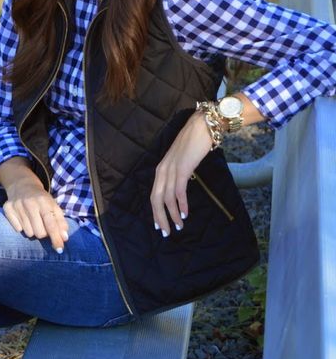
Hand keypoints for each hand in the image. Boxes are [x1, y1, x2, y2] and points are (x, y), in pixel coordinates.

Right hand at [0, 158, 68, 252]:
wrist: (22, 185)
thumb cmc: (41, 199)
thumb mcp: (53, 206)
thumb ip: (60, 221)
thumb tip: (64, 238)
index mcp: (44, 201)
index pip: (51, 223)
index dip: (56, 237)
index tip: (59, 249)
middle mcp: (29, 203)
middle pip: (39, 232)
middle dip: (44, 233)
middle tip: (43, 226)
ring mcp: (17, 206)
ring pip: (28, 233)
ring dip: (33, 230)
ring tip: (33, 221)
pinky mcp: (7, 208)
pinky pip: (17, 229)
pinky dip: (22, 227)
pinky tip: (23, 218)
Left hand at [151, 111, 212, 235]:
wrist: (203, 126)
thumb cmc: (195, 143)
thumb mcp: (183, 162)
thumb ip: (180, 174)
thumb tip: (181, 190)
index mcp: (161, 170)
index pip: (154, 195)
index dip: (156, 212)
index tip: (160, 225)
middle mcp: (162, 170)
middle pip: (156, 199)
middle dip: (160, 218)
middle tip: (166, 232)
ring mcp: (171, 169)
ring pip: (167, 198)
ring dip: (173, 214)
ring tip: (179, 226)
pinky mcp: (182, 168)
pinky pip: (179, 190)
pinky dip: (181, 204)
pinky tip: (185, 213)